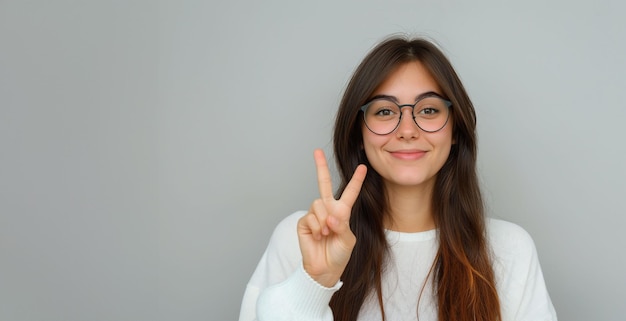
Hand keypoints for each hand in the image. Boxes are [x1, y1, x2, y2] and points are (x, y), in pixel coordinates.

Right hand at [297, 149, 366, 286]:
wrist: (324, 269)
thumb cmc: (339, 255)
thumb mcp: (348, 240)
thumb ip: (341, 226)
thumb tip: (329, 217)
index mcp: (342, 212)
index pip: (350, 193)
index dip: (356, 180)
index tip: (362, 167)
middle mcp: (328, 210)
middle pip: (324, 183)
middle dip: (320, 167)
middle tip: (316, 151)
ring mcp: (315, 215)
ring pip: (318, 204)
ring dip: (324, 220)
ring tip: (326, 234)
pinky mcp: (304, 222)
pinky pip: (311, 216)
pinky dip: (317, 227)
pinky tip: (319, 236)